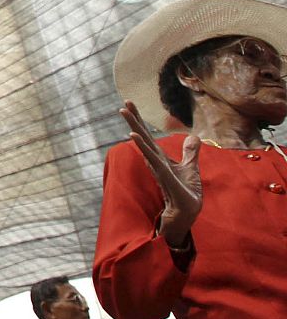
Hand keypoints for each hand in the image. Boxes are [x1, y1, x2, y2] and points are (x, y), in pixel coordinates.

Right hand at [120, 101, 201, 244]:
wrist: (186, 216)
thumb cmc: (186, 195)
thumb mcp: (191, 169)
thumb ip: (190, 153)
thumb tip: (194, 136)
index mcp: (160, 158)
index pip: (148, 136)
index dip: (139, 120)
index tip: (129, 103)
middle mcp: (156, 161)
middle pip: (143, 136)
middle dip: (134, 119)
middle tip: (124, 103)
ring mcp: (159, 168)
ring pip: (145, 144)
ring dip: (135, 127)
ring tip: (124, 112)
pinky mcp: (165, 178)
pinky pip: (153, 160)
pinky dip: (143, 147)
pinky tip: (134, 136)